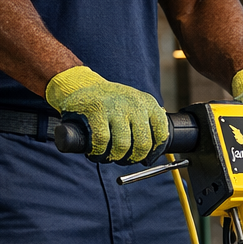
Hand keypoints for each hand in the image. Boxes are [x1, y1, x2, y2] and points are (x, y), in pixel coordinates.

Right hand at [45, 66, 168, 162]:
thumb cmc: (110, 104)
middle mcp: (134, 103)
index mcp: (147, 103)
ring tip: (107, 155)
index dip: (153, 152)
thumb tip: (151, 157)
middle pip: (142, 144)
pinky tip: (95, 152)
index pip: (161, 134)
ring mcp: (114, 105)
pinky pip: (101, 142)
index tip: (145, 158)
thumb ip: (146, 127)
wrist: (81, 85)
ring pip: (122, 146)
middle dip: (132, 158)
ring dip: (114, 157)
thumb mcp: (135, 108)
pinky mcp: (95, 110)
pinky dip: (98, 153)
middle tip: (122, 158)